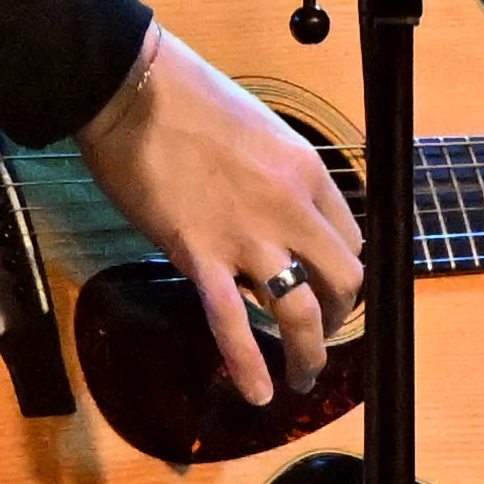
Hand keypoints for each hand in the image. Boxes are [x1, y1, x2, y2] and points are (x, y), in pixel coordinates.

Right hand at [72, 23, 363, 404]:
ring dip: (308, 354)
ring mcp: (246, 234)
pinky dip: (248, 365)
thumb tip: (275, 214)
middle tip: (321, 335)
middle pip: (343, 279)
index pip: (350, 237)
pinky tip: (256, 394)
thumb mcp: (257, 131)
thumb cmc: (187, 98)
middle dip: (340, 318)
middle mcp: (289, 207)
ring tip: (301, 380)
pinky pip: (232, 323)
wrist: (133, 89)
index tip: (330, 289)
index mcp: (306, 170)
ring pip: (300, 311)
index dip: (345, 272)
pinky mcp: (199, 254)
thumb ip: (276, 177)